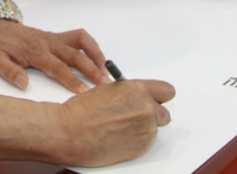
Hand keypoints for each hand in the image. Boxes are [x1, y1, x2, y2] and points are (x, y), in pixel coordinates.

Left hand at [0, 20, 109, 93]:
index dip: (71, 80)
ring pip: (80, 42)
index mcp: (34, 51)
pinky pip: (77, 37)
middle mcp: (47, 43)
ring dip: (95, 54)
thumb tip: (24, 83)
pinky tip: (97, 57)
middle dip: (91, 69)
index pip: (57, 67)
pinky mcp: (55, 37)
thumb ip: (8, 71)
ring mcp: (53, 38)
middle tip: (105, 83)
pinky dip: (90, 45)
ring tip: (106, 69)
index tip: (84, 91)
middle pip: (75, 55)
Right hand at [57, 78, 174, 165]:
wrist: (70, 132)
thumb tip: (138, 96)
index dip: (159, 96)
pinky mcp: (141, 147)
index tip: (154, 99)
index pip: (167, 91)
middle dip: (152, 114)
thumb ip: (130, 92)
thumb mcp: (108, 89)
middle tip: (135, 116)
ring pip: (154, 129)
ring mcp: (146, 130)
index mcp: (138, 90)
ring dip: (142, 128)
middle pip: (164, 113)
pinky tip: (118, 137)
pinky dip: (136, 140)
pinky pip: (146, 142)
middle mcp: (147, 109)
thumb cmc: (83, 110)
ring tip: (120, 128)